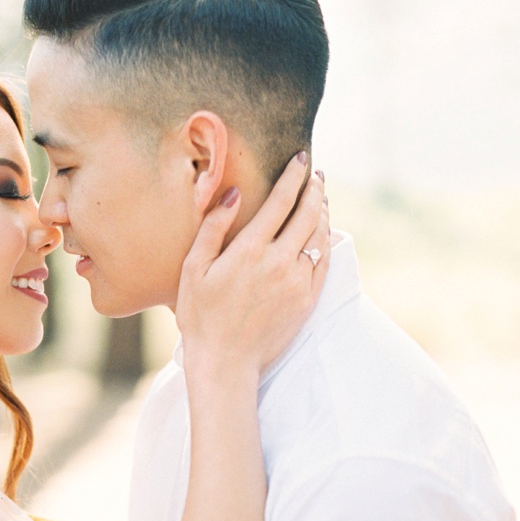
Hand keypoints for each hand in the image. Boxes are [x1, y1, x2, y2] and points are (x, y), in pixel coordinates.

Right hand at [175, 152, 329, 374]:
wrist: (225, 362)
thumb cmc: (200, 316)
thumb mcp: (193, 270)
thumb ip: (213, 228)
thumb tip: (233, 194)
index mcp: (249, 251)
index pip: (281, 201)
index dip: (294, 176)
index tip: (301, 158)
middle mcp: (279, 262)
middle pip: (308, 212)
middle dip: (314, 188)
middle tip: (316, 174)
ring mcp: (298, 280)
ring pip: (321, 234)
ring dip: (322, 211)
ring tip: (319, 198)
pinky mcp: (308, 298)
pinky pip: (325, 259)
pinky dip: (326, 239)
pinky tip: (322, 231)